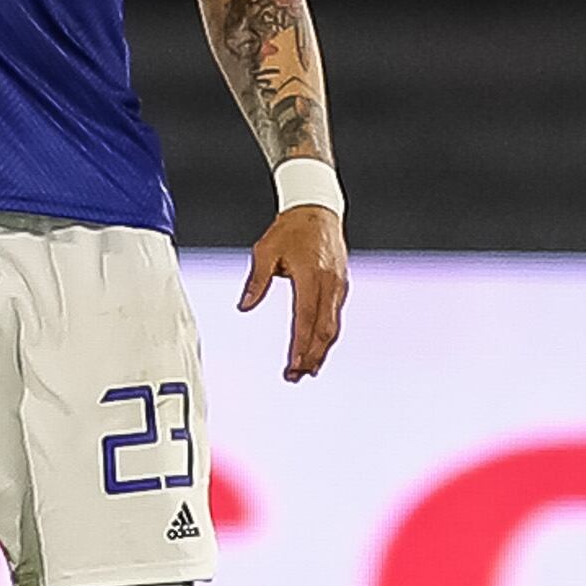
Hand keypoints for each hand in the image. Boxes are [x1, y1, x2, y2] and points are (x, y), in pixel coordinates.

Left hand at [238, 202, 347, 381]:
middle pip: (324, 330)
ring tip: (306, 370)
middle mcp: (329, 284)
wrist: (317, 209)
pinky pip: (335, 316)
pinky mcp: (341, 286)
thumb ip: (256, 281)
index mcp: (311, 276)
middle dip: (311, 356)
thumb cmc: (290, 229)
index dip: (300, 345)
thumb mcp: (266, 250)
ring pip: (332, 326)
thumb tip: (244, 306)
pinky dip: (326, 335)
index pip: (306, 319)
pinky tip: (317, 347)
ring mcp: (338, 286)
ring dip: (320, 350)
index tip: (293, 365)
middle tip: (296, 376)